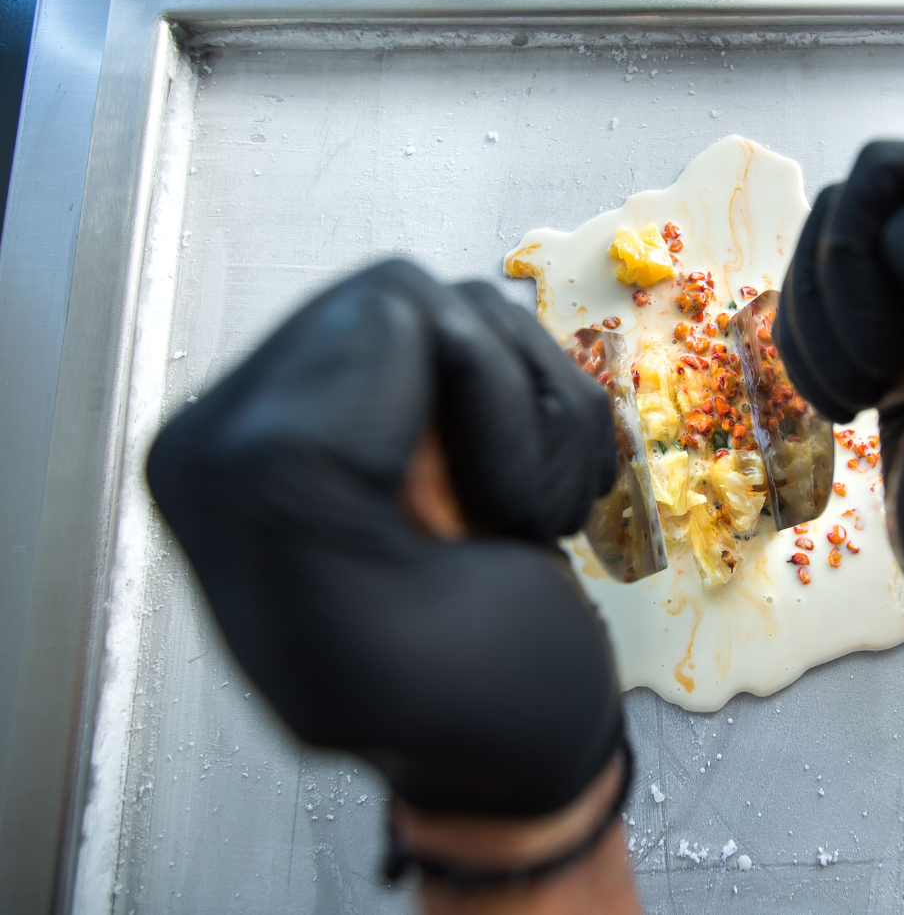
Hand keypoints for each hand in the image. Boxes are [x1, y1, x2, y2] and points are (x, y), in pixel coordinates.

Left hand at [146, 259, 621, 814]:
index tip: (468, 528)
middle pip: (423, 300)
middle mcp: (261, 413)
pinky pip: (504, 338)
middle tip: (500, 516)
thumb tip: (375, 323)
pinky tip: (523, 498)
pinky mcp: (410, 395)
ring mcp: (343, 395)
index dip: (472, 413)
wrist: (520, 736)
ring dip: (538, 424)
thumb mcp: (356, 643)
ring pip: (474, 310)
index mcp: (217, 465)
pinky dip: (552, 422)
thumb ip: (300, 482)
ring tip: (513, 517)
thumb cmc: (465, 707)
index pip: (379, 321)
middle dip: (506, 408)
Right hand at [776, 142, 903, 698]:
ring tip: (864, 395)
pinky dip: (810, 342)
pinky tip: (852, 396)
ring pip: (826, 234)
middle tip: (882, 383)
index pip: (894, 179)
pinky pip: (818, 279)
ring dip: (818, 329)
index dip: (870, 276)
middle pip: (853, 196)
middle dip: (837, 301)